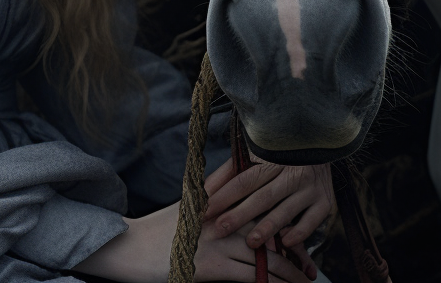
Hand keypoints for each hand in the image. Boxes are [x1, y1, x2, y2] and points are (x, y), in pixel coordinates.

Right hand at [73, 199, 315, 282]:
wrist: (130, 247)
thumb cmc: (160, 229)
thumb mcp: (190, 203)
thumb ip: (218, 188)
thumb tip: (240, 169)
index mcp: (218, 200)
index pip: (261, 205)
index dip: (285, 221)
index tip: (302, 235)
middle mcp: (221, 217)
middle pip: (269, 231)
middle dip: (293, 250)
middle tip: (310, 265)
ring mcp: (217, 242)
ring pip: (264, 257)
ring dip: (288, 272)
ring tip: (304, 281)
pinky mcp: (211, 267)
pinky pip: (250, 277)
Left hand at [203, 155, 334, 252]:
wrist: (322, 145)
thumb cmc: (279, 155)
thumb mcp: (256, 157)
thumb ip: (231, 172)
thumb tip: (204, 190)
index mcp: (272, 159)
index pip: (243, 180)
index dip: (223, 196)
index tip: (203, 211)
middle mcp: (292, 172)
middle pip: (262, 197)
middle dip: (239, 215)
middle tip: (219, 230)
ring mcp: (310, 187)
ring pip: (286, 210)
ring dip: (267, 227)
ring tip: (251, 243)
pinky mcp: (324, 202)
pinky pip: (312, 221)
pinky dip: (299, 233)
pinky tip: (285, 242)